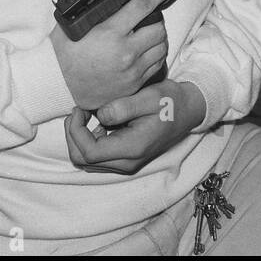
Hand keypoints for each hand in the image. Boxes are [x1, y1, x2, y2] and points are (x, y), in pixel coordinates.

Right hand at [49, 0, 171, 110]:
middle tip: (147, 16)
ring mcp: (132, 71)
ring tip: (146, 33)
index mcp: (109, 33)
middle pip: (159, 27)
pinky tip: (144, 51)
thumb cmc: (62, 54)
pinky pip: (156, 66)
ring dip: (157, 37)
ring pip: (162, 47)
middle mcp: (125, 52)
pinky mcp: (134, 85)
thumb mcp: (73, 24)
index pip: (143, 5)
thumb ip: (95, 9)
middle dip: (156, 17)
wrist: (57, 86)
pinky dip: (154, 55)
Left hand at [65, 79, 205, 174]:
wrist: (188, 110)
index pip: (89, 152)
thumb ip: (122, 107)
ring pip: (87, 161)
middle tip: (78, 110)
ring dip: (79, 138)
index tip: (79, 108)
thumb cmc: (169, 101)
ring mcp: (126, 163)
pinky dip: (88, 140)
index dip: (76, 131)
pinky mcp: (125, 158)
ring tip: (85, 113)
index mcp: (132, 148)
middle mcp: (127, 162)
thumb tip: (99, 116)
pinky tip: (95, 120)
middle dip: (73, 135)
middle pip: (83, 160)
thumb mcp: (148, 97)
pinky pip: (97, 156)